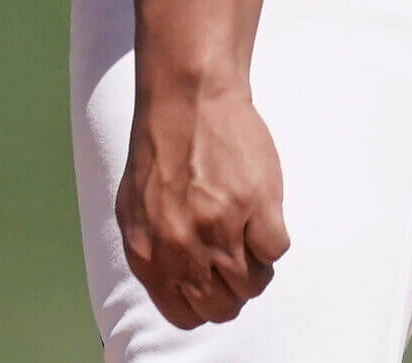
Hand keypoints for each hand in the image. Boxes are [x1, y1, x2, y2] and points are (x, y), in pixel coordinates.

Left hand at [118, 82, 289, 328]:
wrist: (186, 97)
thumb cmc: (162, 148)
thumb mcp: (136, 208)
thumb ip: (154, 253)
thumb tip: (177, 288)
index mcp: (149, 251)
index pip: (184, 314)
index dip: (202, 301)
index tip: (211, 282)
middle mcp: (181, 248)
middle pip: (222, 307)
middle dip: (231, 287)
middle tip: (233, 255)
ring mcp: (220, 229)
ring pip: (252, 284)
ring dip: (254, 262)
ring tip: (244, 226)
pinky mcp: (256, 207)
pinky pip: (275, 251)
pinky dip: (271, 235)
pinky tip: (257, 208)